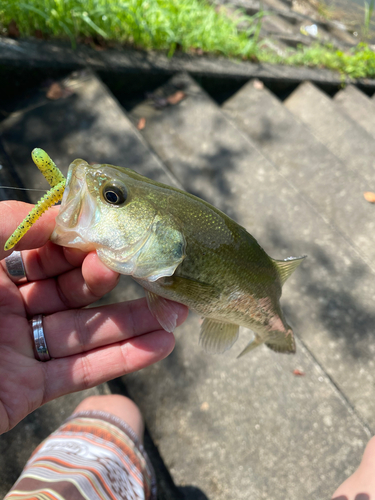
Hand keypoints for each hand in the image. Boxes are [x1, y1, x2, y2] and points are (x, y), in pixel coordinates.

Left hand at [0, 201, 187, 433]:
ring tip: (178, 313)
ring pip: (86, 331)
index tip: (117, 240)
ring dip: (134, 323)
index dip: (84, 246)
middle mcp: (7, 307)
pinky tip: (160, 347)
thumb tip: (66, 214)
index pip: (50, 252)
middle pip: (74, 291)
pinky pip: (79, 373)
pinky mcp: (26, 390)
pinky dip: (122, 361)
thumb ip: (11, 224)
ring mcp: (19, 349)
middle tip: (153, 274)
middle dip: (115, 283)